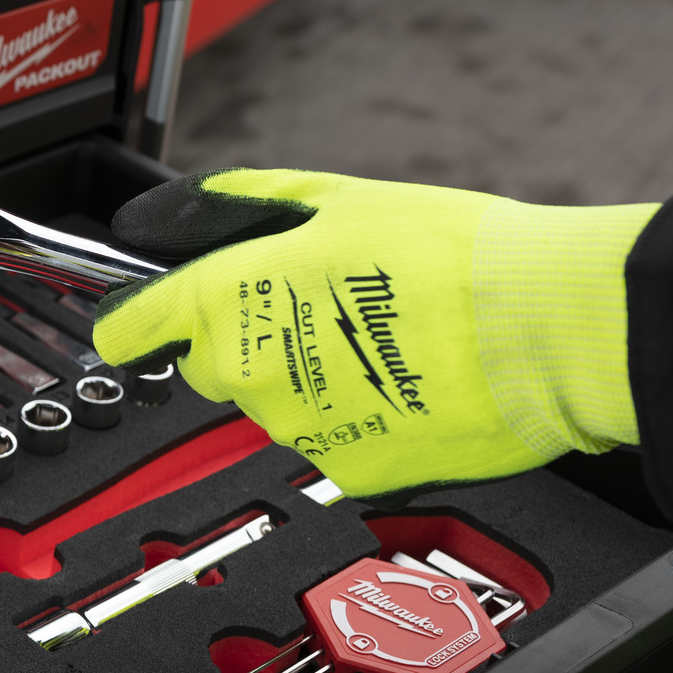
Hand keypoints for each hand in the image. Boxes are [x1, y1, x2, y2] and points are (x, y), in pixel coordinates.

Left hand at [90, 167, 657, 496]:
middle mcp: (248, 374)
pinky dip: (354, 417)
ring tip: (380, 341)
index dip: (130, 323)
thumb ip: (249, 206)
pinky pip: (328, 441)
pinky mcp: (343, 471)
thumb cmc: (457, 260)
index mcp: (231, 301)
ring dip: (307, 379)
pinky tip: (402, 381)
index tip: (133, 323)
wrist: (545, 332)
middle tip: (318, 308)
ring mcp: (294, 429)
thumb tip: (194, 207)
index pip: (127, 330)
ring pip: (272, 405)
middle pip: (209, 366)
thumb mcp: (341, 200)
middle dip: (246, 342)